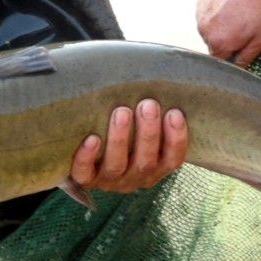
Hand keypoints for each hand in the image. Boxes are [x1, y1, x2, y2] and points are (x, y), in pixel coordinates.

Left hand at [70, 99, 187, 192]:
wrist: (85, 155)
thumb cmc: (123, 134)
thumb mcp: (141, 128)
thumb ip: (150, 115)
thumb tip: (161, 80)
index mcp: (155, 168)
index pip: (172, 160)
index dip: (176, 139)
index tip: (175, 113)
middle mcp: (134, 178)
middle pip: (145, 162)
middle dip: (148, 133)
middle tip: (148, 105)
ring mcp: (109, 181)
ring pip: (116, 165)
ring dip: (120, 139)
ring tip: (121, 112)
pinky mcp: (85, 179)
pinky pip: (85, 173)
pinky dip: (87, 157)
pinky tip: (92, 138)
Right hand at [196, 0, 260, 67]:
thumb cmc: (260, 2)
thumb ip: (248, 57)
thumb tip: (240, 70)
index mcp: (220, 44)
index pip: (223, 64)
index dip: (235, 60)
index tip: (245, 50)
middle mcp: (205, 33)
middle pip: (216, 48)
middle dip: (229, 43)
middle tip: (246, 28)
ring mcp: (200, 17)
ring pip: (211, 33)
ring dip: (223, 29)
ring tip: (239, 13)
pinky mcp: (200, 4)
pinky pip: (208, 18)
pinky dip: (218, 15)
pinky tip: (231, 4)